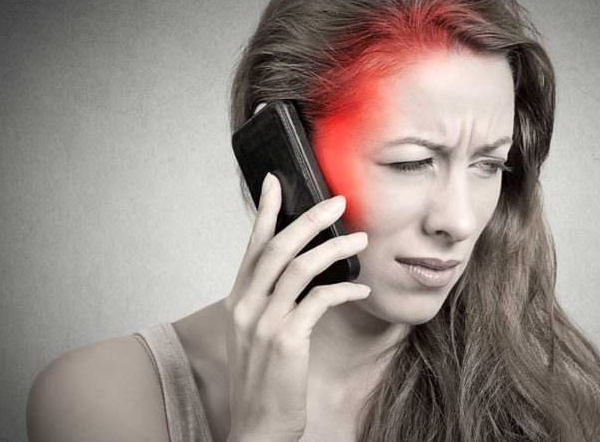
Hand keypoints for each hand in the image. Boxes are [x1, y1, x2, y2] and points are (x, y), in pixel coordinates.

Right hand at [224, 172, 369, 440]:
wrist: (257, 424)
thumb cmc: (263, 378)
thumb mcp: (258, 333)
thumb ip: (272, 301)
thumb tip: (303, 271)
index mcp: (238, 300)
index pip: (252, 246)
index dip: (265, 212)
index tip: (276, 181)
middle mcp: (246, 306)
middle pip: (276, 248)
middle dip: (307, 219)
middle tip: (336, 201)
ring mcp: (264, 323)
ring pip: (298, 268)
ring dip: (333, 249)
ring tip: (360, 240)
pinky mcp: (286, 341)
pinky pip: (318, 301)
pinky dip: (342, 289)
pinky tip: (361, 287)